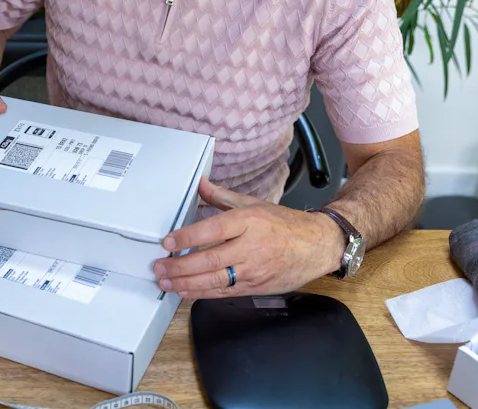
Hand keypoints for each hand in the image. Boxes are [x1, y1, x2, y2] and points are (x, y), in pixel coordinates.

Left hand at [152, 177, 345, 298]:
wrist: (317, 246)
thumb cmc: (285, 224)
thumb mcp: (253, 203)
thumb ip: (222, 196)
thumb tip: (199, 184)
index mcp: (249, 221)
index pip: (213, 229)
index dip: (188, 237)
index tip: (168, 242)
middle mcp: (251, 246)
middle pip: (210, 260)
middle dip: (181, 267)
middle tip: (160, 267)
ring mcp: (253, 269)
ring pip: (215, 280)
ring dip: (187, 283)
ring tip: (166, 282)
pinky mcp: (256, 286)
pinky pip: (225, 292)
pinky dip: (203, 293)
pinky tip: (185, 291)